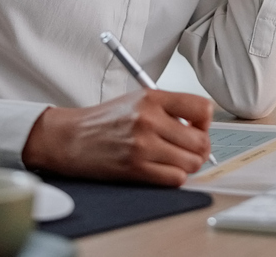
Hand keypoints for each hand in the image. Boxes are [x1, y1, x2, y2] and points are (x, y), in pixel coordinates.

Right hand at [21, 90, 212, 185]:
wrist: (71, 138)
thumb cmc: (104, 120)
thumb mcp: (137, 100)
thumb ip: (169, 108)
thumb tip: (200, 126)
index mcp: (152, 98)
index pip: (202, 108)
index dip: (205, 121)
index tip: (197, 126)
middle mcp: (149, 119)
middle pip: (201, 140)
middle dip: (200, 147)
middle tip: (188, 148)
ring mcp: (143, 145)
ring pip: (191, 162)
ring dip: (188, 164)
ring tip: (174, 160)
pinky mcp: (136, 168)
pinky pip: (175, 179)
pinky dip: (175, 177)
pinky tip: (163, 170)